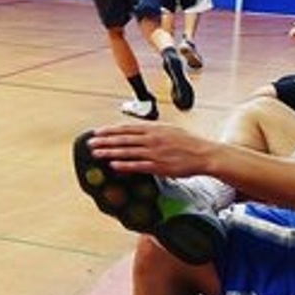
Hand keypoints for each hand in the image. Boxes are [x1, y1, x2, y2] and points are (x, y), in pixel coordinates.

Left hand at [85, 122, 212, 178]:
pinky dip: (124, 165)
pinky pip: (138, 165)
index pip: (126, 128)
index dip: (110, 130)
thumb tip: (136, 129)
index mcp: (153, 128)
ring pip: (127, 151)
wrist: (204, 154)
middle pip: (123, 139)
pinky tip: (113, 165)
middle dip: (105, 141)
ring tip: (97, 153)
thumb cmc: (187, 142)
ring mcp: (155, 152)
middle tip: (91, 143)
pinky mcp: (159, 166)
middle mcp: (152, 139)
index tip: (97, 131)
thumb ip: (151, 129)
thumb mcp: (168, 129)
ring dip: (110, 152)